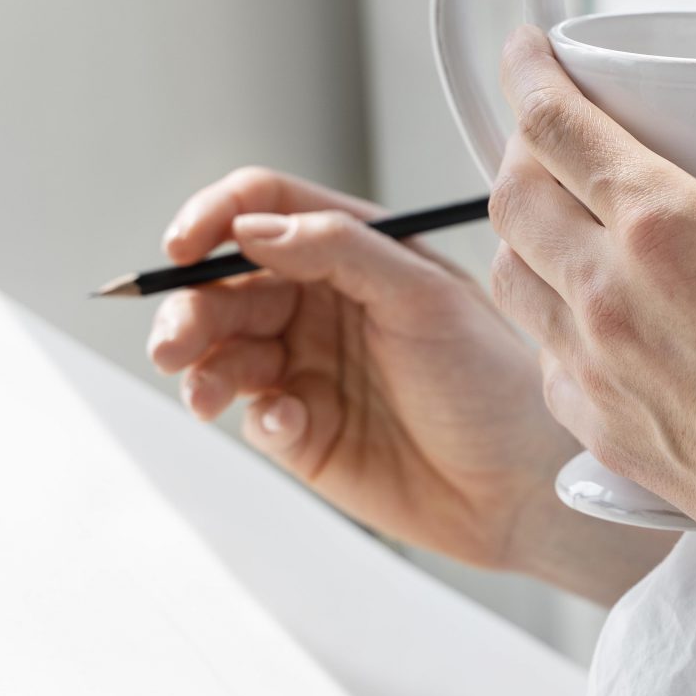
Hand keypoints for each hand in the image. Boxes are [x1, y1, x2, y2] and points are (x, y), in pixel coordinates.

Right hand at [147, 166, 673, 598]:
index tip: (184, 246)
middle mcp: (322, 301)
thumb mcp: (426, 298)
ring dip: (199, 363)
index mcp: (354, 251)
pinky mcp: (300, 431)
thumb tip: (251, 226)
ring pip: (220, 348)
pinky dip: (249, 413)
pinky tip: (285, 423)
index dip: (214, 217)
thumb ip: (341, 251)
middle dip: (189, 307)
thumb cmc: (493, 380)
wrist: (521, 487)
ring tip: (205, 389)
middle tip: (174, 341)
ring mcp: (307, 366)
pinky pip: (248, 411)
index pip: (263, 208)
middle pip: (224, 282)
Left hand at [487, 26, 695, 597]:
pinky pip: (539, 349)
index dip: (528, 70)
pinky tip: (589, 307)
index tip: (527, 46)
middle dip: (520, 145)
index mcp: (663, 226)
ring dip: (520, 228)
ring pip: (508, 271)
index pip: (554, 123)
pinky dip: (546, 311)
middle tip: (554, 129)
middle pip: (511, 192)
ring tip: (560, 211)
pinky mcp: (596, 424)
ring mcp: (591, 365)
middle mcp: (604, 292)